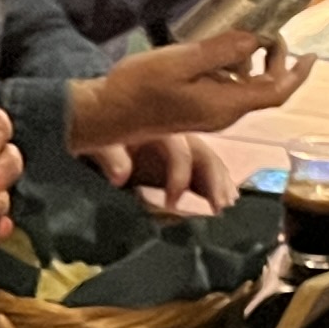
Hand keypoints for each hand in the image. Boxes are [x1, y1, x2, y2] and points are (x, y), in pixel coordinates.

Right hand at [66, 24, 306, 149]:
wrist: (108, 115)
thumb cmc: (139, 88)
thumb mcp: (181, 62)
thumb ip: (220, 51)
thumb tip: (254, 39)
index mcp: (227, 104)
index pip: (277, 92)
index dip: (298, 73)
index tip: (310, 53)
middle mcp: (225, 114)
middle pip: (266, 91)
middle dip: (278, 63)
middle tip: (272, 34)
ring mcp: (211, 115)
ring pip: (248, 90)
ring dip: (255, 65)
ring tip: (248, 36)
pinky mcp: (197, 111)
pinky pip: (229, 91)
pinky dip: (235, 71)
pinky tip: (221, 52)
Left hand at [90, 130, 247, 212]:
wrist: (100, 123)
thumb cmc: (101, 132)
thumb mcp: (101, 140)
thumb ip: (110, 154)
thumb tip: (121, 176)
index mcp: (157, 127)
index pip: (178, 149)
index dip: (178, 176)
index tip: (172, 203)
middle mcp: (176, 133)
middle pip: (202, 153)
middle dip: (214, 179)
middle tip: (221, 204)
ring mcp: (182, 145)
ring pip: (209, 160)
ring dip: (220, 181)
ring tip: (228, 202)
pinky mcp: (183, 159)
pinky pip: (205, 169)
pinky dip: (216, 182)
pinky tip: (226, 198)